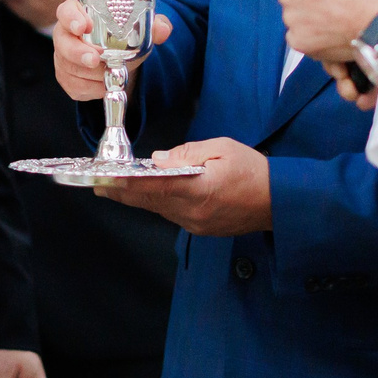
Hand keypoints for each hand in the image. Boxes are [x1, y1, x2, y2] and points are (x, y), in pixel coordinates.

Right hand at [52, 0, 171, 102]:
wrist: (119, 57)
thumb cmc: (123, 36)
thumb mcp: (139, 27)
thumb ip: (152, 25)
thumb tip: (162, 29)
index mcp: (80, 15)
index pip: (67, 12)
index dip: (72, 18)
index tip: (84, 26)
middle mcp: (66, 35)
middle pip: (63, 42)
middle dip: (78, 52)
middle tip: (95, 59)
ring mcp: (62, 57)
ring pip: (69, 67)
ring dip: (91, 75)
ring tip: (110, 74)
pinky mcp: (66, 77)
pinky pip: (74, 86)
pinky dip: (90, 89)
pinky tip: (104, 86)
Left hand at [97, 138, 271, 234]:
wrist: (281, 203)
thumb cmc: (254, 171)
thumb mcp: (222, 149)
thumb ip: (187, 154)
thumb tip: (157, 159)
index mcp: (198, 190)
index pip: (153, 187)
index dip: (124, 183)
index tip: (102, 179)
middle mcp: (193, 212)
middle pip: (148, 201)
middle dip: (121, 192)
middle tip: (96, 184)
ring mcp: (196, 224)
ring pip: (158, 209)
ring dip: (137, 197)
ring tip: (114, 186)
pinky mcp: (200, 229)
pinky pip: (171, 214)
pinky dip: (157, 202)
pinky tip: (147, 193)